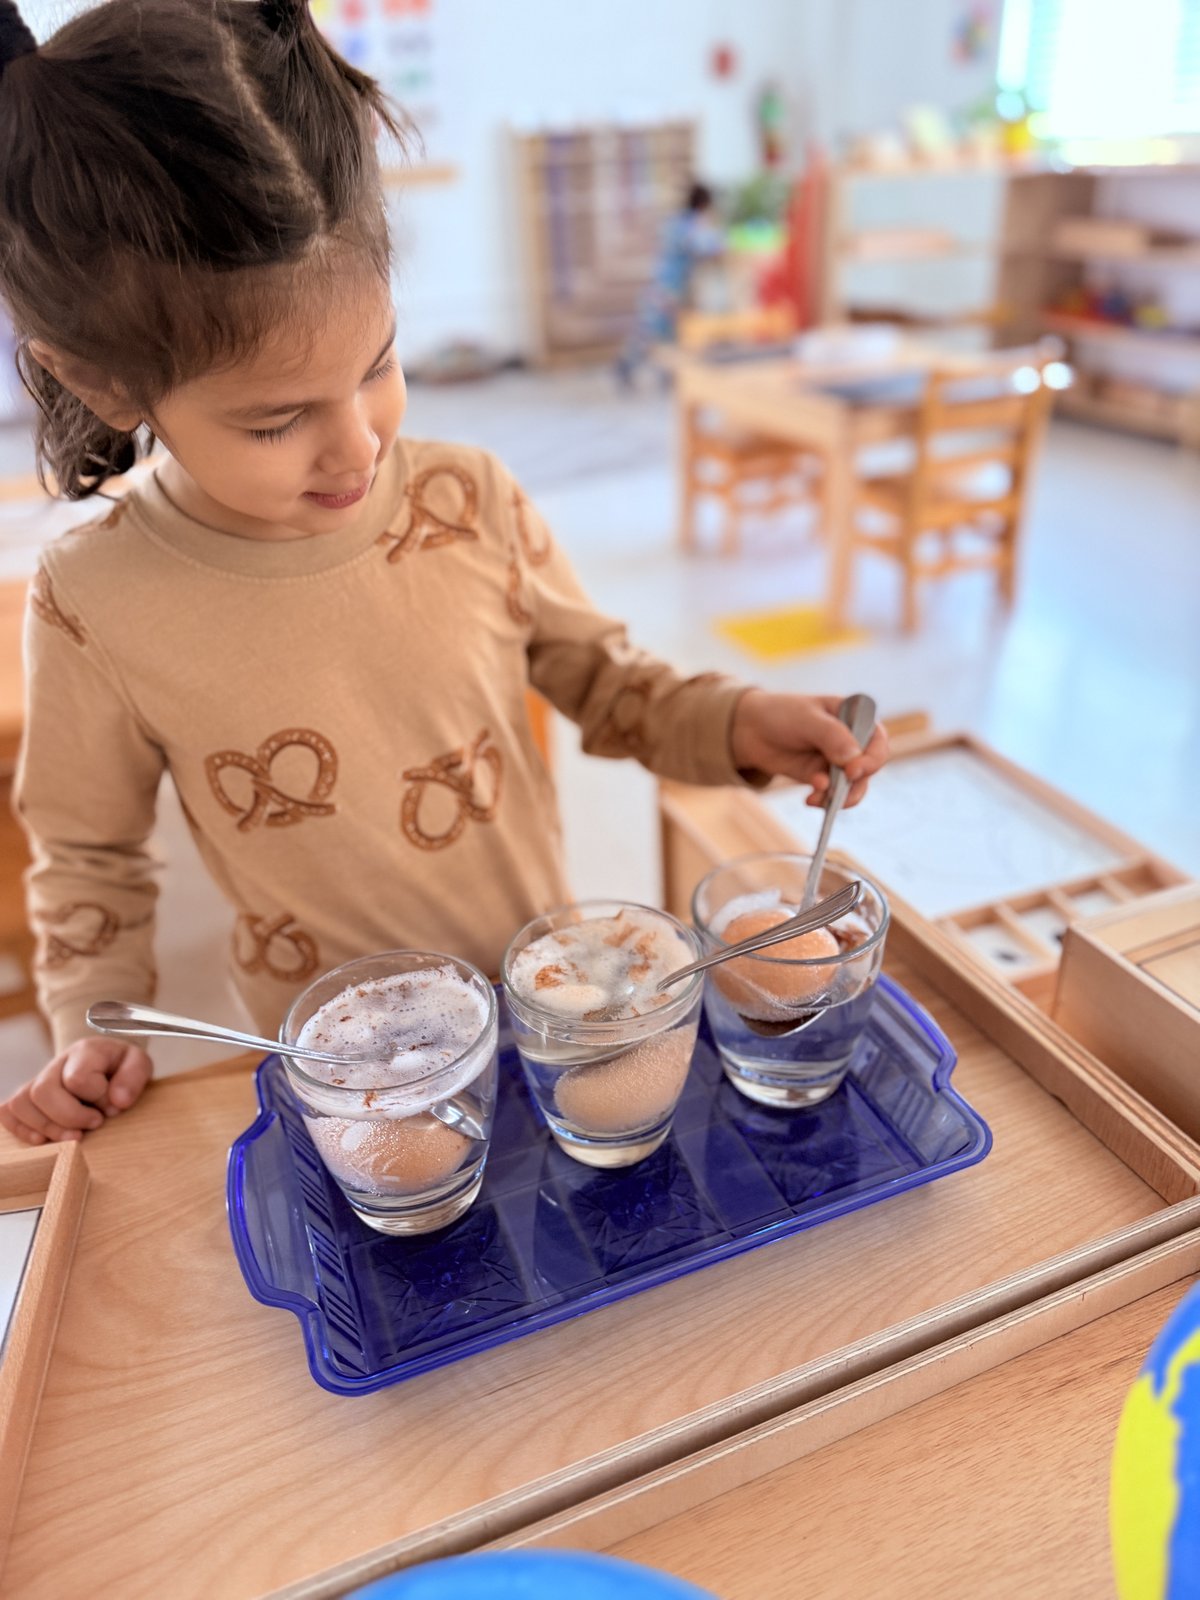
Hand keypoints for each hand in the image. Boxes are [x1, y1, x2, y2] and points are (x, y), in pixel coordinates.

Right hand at [0, 1036, 152, 1144]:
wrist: (104, 1060)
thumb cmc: (120, 1066)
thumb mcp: (138, 1063)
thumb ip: (134, 1077)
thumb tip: (118, 1101)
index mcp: (85, 1051)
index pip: (77, 1078)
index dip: (95, 1097)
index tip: (111, 1107)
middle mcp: (57, 1063)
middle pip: (42, 1091)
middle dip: (69, 1117)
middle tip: (93, 1124)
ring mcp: (38, 1079)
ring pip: (21, 1102)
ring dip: (47, 1127)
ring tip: (74, 1136)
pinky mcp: (26, 1096)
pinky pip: (8, 1112)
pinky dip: (22, 1129)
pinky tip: (45, 1139)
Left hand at [731, 691, 889, 808]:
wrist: (750, 730)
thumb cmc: (782, 714)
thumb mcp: (807, 719)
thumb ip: (831, 736)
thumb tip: (853, 760)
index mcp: (855, 717)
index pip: (877, 741)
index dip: (872, 758)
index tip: (853, 771)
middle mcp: (852, 740)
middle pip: (869, 768)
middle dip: (854, 783)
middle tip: (835, 792)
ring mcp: (838, 761)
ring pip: (854, 786)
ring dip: (839, 796)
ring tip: (816, 798)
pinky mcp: (823, 777)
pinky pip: (834, 795)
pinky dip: (825, 799)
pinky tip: (809, 799)